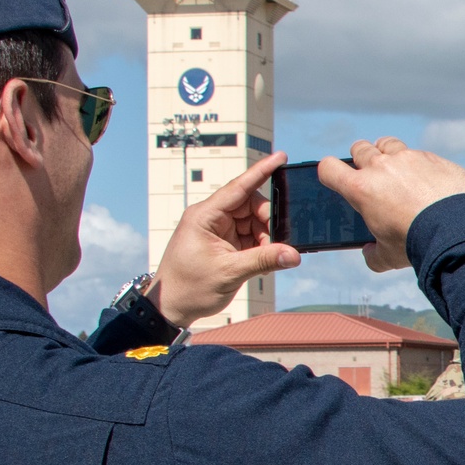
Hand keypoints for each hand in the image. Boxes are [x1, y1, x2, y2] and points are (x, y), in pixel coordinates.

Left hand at [148, 153, 298, 325]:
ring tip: (268, 258)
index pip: (238, 187)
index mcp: (205, 216)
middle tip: (279, 243)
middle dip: (269, 222)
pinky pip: (250, 237)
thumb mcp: (229, 272)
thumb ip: (263, 260)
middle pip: (251, 206)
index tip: (280, 157)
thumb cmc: (189, 287)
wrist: (171, 307)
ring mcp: (218, 230)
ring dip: (266, 238)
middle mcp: (212, 218)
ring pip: (254, 222)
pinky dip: (261, 247)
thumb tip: (293, 254)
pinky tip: (263, 262)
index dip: (261, 171)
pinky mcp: (224, 244)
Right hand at [317, 139, 464, 274]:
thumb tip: (369, 253)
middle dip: (361, 160)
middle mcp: (382, 166)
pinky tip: (429, 182)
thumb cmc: (416, 243)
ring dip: (388, 154)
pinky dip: (420, 165)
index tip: (338, 179)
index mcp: (361, 189)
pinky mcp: (433, 158)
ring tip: (397, 170)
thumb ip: (373, 254)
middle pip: (360, 149)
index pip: (329, 168)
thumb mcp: (387, 257)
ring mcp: (408, 158)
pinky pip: (420, 155)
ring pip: (388, 144)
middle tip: (371, 175)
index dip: (330, 173)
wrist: (456, 230)